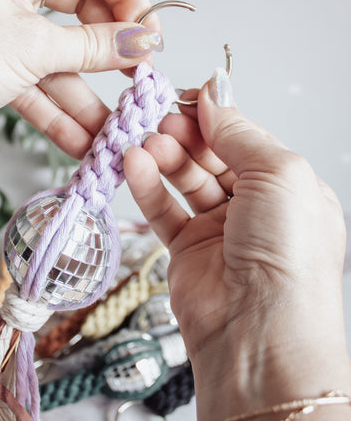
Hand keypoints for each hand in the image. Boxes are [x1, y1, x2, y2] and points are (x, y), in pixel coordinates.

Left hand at [0, 0, 160, 156]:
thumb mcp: (32, 46)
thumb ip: (93, 47)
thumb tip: (141, 43)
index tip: (147, 34)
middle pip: (85, 13)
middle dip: (112, 52)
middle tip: (139, 80)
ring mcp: (8, 27)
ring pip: (63, 58)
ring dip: (88, 95)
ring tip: (118, 126)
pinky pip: (40, 84)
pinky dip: (59, 112)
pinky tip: (84, 142)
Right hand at [124, 69, 350, 420]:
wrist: (259, 331)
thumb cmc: (287, 251)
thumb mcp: (276, 171)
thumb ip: (238, 130)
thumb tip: (215, 90)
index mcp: (286, 187)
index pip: (244, 139)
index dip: (214, 117)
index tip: (184, 97)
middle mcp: (255, 208)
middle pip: (211, 156)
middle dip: (184, 135)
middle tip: (158, 118)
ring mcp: (220, 230)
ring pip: (184, 180)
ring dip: (162, 157)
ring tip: (144, 140)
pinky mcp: (187, 251)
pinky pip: (163, 209)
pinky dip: (146, 184)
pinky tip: (133, 163)